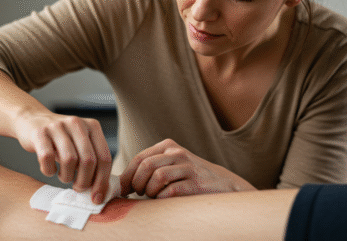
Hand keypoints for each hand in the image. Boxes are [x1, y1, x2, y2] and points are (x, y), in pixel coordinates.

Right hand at [12, 110, 111, 203]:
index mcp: (93, 126)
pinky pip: (47, 158)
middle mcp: (77, 123)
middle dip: (84, 181)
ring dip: (66, 176)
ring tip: (63, 176)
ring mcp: (57, 126)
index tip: (97, 198)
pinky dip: (49, 170)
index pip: (104, 157)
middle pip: (89, 160)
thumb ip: (93, 161)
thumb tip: (100, 191)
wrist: (32, 120)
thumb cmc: (61, 139)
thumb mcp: (81, 144)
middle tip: (78, 188)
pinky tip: (50, 169)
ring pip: (69, 160)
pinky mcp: (39, 133)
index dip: (102, 181)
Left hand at [120, 139, 255, 197]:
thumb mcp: (171, 164)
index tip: (124, 188)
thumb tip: (122, 182)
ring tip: (152, 196)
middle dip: (137, 183)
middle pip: (146, 166)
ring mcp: (188, 168)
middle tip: (138, 193)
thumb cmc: (190, 176)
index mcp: (168, 147)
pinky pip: (170, 191)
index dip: (128, 175)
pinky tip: (165, 199)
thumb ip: (151, 167)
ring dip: (149, 191)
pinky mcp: (195, 184)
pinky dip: (162, 198)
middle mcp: (178, 153)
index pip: (140, 158)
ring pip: (157, 177)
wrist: (223, 183)